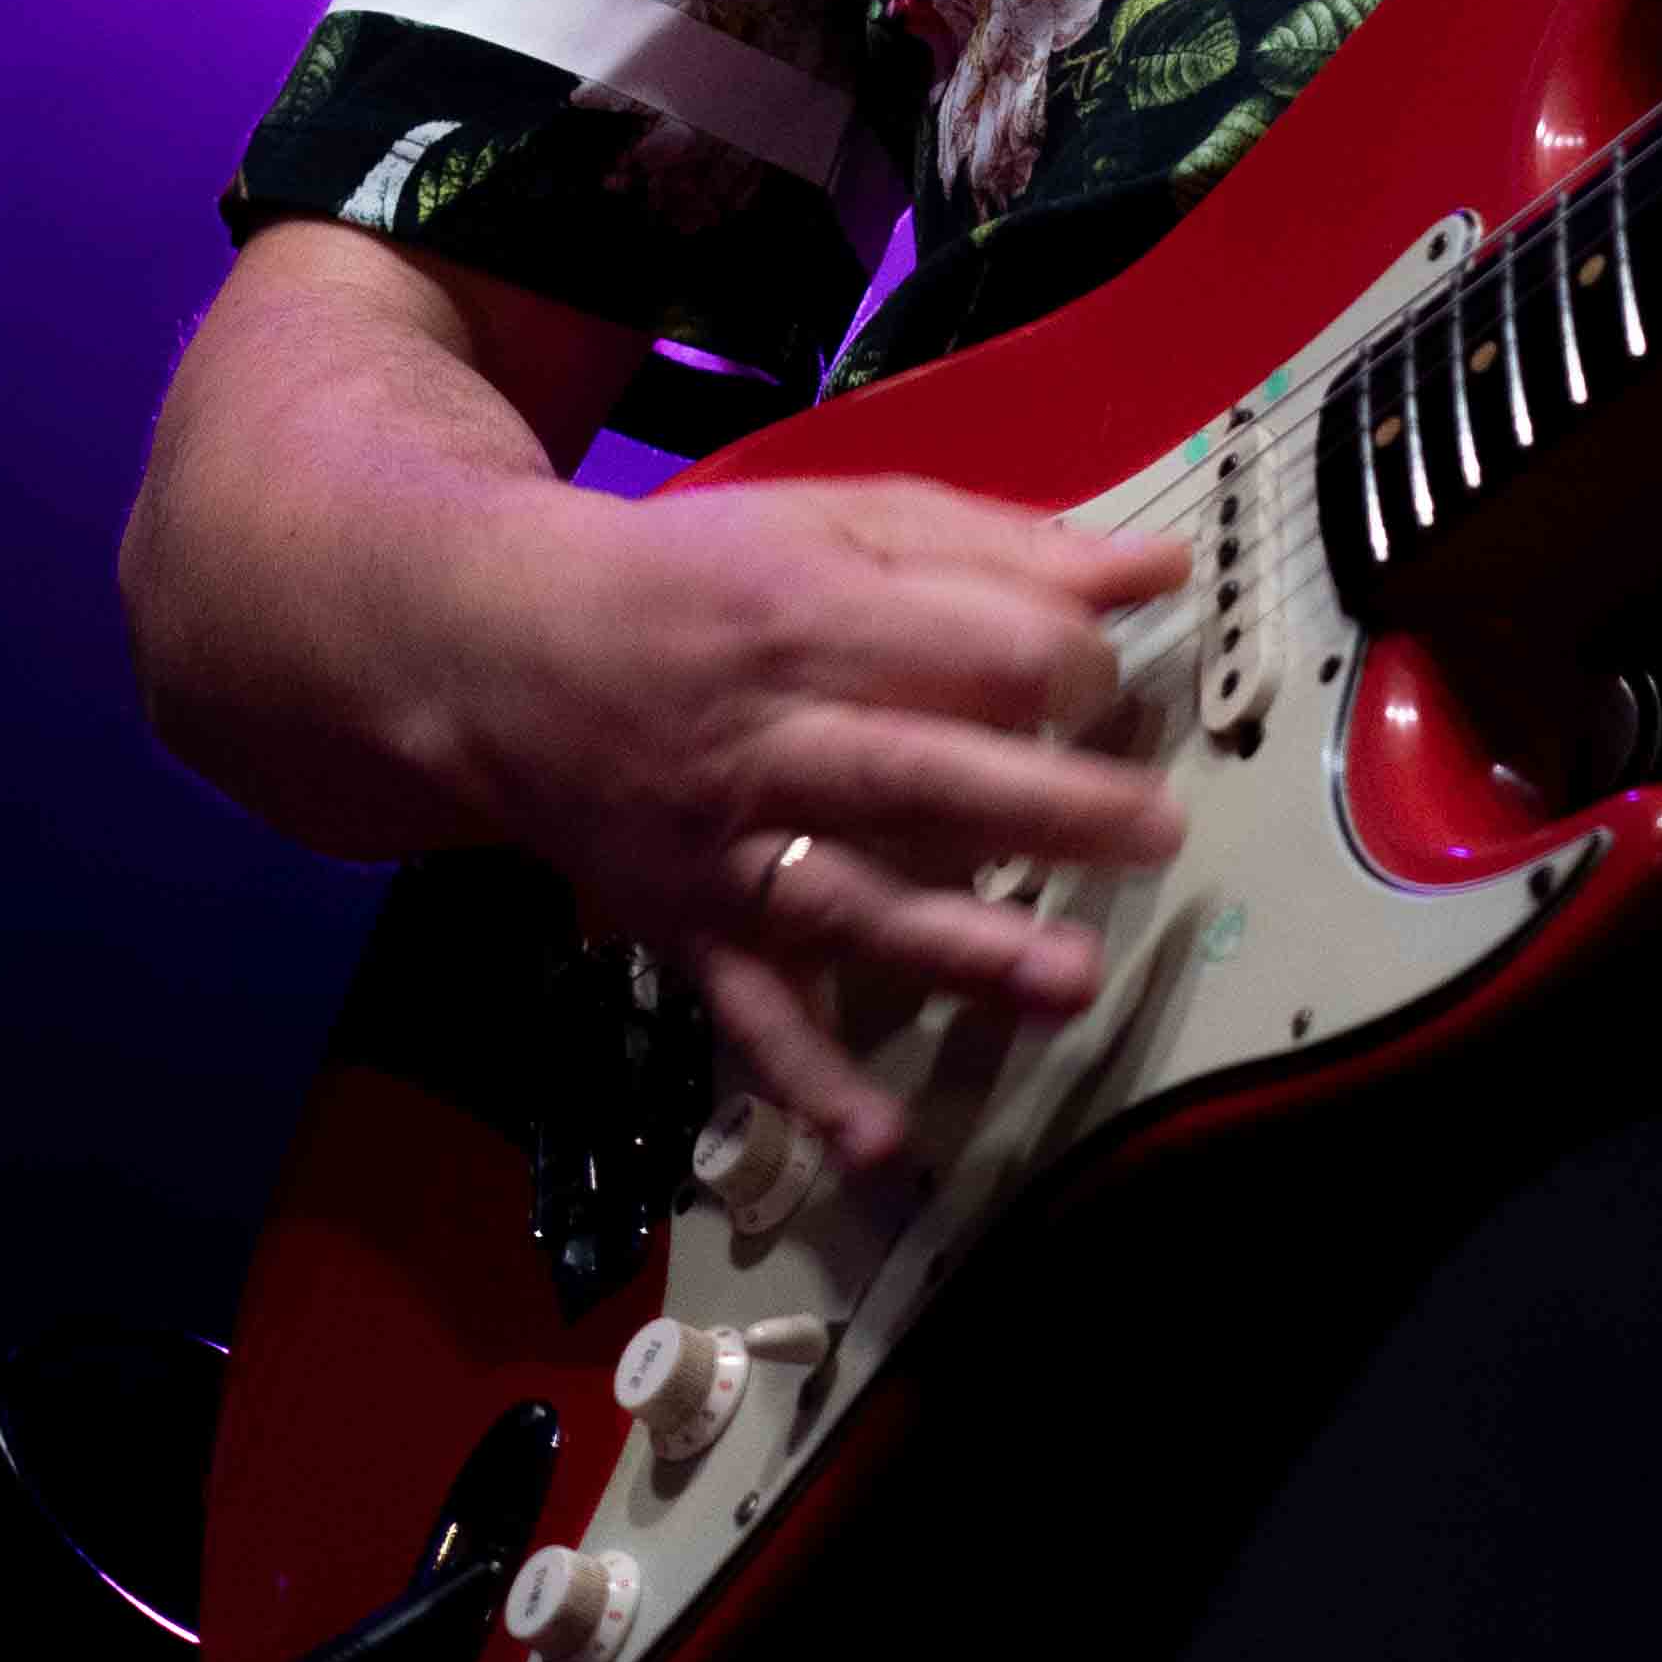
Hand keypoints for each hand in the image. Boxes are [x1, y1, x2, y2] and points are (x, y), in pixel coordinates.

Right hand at [449, 466, 1190, 1165]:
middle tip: (1154, 831)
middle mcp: (766, 738)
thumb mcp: (839, 520)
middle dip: (1039, 806)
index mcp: (809, 613)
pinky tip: (880, 1141)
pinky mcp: (692, 930)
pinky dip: (808, 1082)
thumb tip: (1153, 573)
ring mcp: (725, 849)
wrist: (506, 652)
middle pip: (915, 774)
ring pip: (848, 903)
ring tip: (1070, 982)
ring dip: (957, 950)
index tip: (1106, 682)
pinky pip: (751, 1013)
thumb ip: (996, 548)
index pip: (957, 643)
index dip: (1054, 662)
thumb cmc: (703, 576)